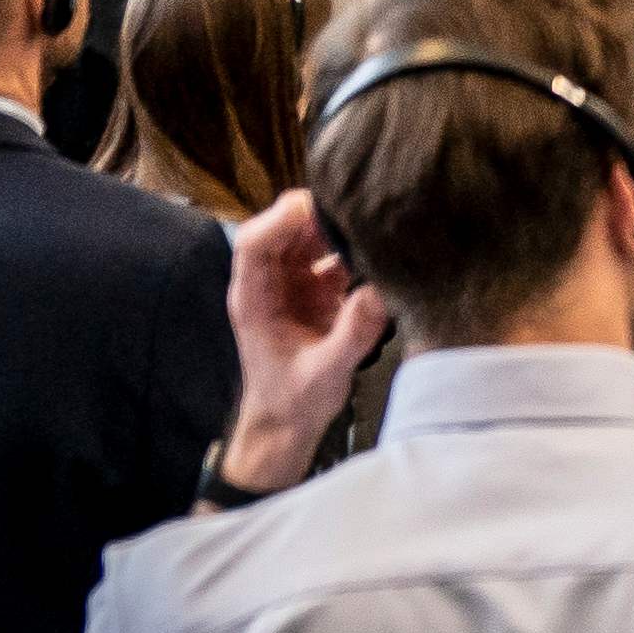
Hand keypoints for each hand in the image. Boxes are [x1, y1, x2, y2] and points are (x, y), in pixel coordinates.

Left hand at [217, 193, 387, 494]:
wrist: (287, 423)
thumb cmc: (294, 401)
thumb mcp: (326, 373)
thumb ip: (351, 334)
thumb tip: (379, 291)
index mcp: (254, 298)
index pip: (254, 242)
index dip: (281, 219)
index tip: (317, 210)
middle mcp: (268, 282)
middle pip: (282, 228)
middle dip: (317, 215)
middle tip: (360, 213)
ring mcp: (290, 282)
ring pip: (307, 235)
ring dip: (338, 229)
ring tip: (374, 229)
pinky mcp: (313, 288)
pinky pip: (329, 254)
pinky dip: (352, 249)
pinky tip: (377, 253)